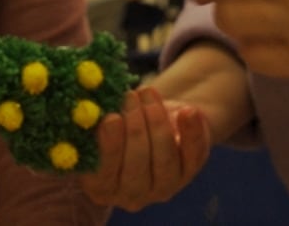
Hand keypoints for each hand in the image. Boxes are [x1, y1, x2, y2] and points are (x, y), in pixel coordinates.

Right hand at [79, 86, 209, 210]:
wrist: (146, 123)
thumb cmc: (113, 124)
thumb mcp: (98, 125)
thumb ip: (94, 122)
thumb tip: (94, 112)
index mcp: (101, 187)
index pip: (104, 173)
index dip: (110, 146)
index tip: (112, 118)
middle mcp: (131, 195)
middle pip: (137, 165)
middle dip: (135, 127)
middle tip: (130, 97)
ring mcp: (163, 187)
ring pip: (165, 159)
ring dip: (157, 122)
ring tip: (148, 93)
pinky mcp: (188, 173)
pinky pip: (194, 155)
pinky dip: (192, 132)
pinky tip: (187, 111)